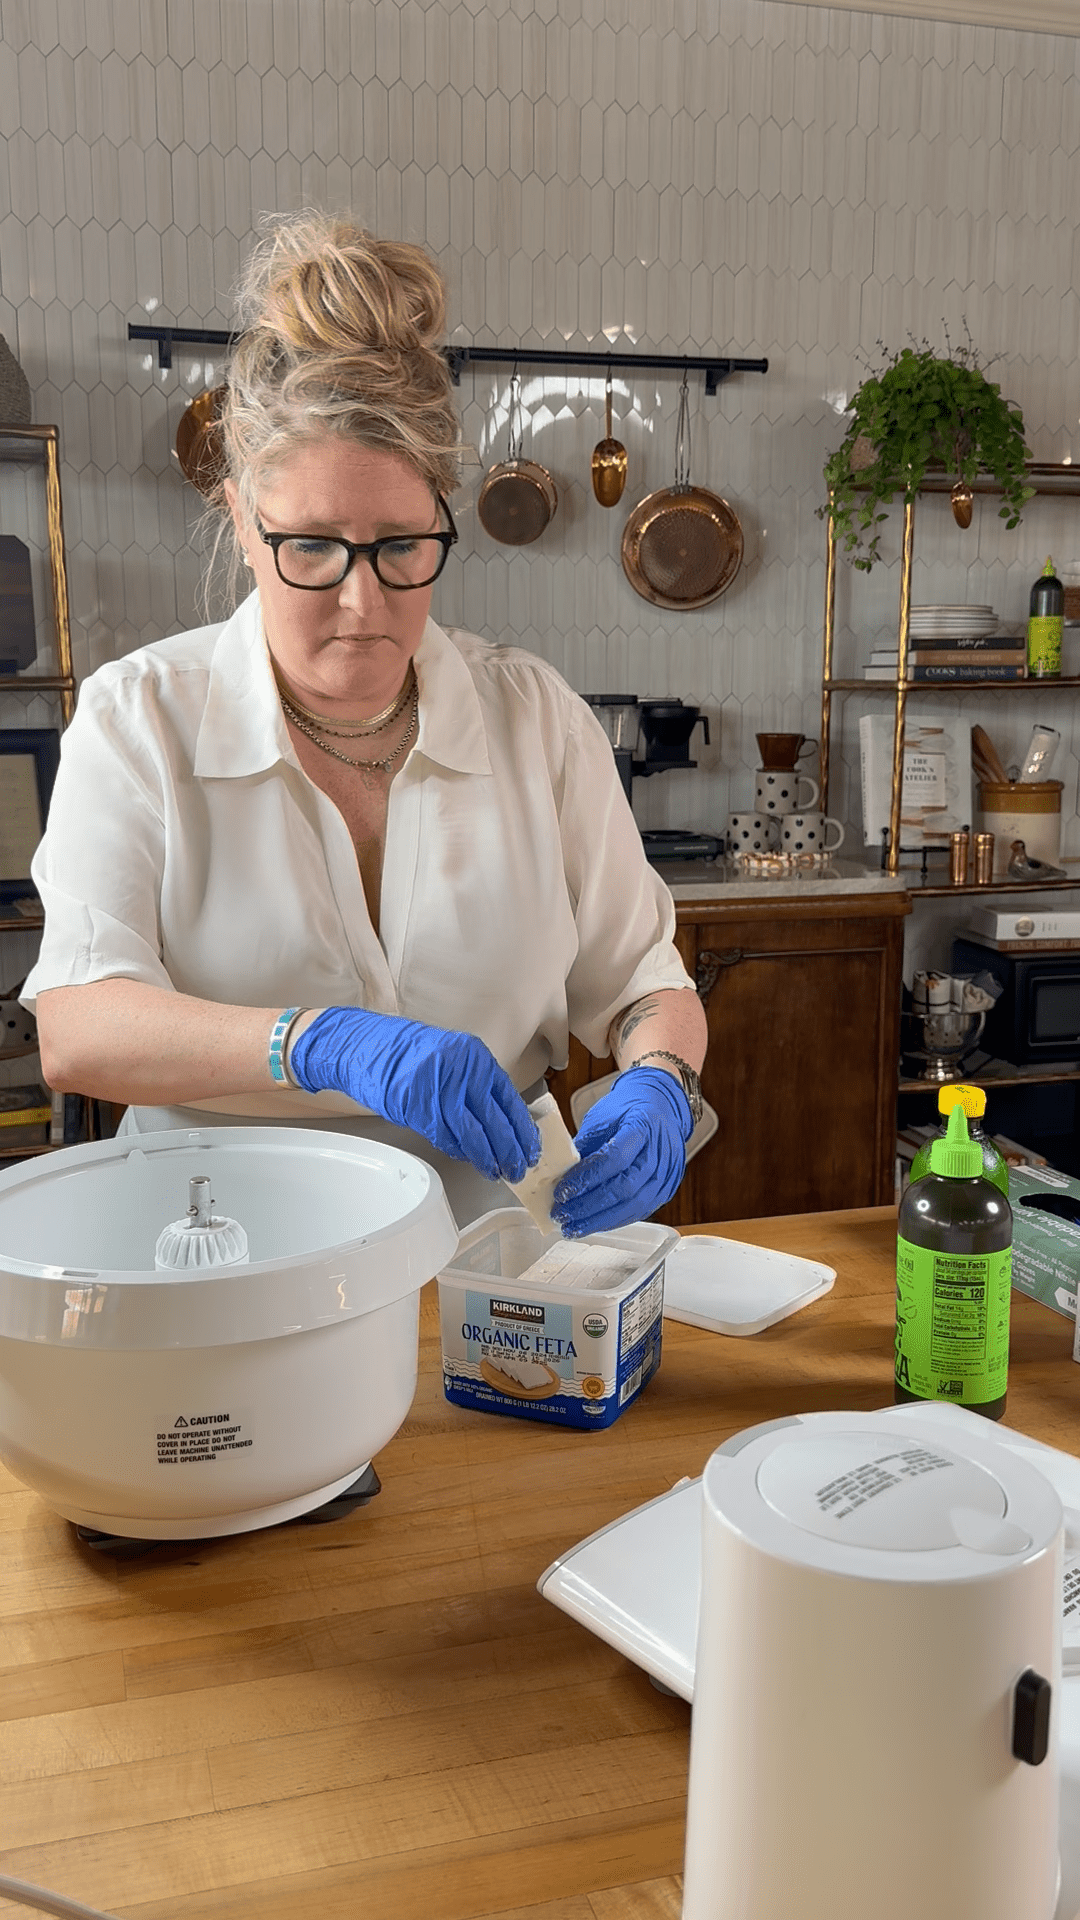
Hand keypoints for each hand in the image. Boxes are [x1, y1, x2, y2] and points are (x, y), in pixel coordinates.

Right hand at [289, 1007, 539, 1182]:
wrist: (366, 1046)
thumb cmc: (408, 1055)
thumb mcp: (452, 1060)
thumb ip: (475, 1086)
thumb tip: (502, 1122)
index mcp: (476, 1056)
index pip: (509, 1099)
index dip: (522, 1129)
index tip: (530, 1148)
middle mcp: (462, 1070)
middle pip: (495, 1120)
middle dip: (510, 1150)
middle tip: (518, 1169)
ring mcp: (440, 1088)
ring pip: (474, 1134)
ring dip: (487, 1158)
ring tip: (497, 1172)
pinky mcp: (418, 1107)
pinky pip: (446, 1137)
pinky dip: (459, 1151)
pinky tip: (468, 1160)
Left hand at [551, 1066, 692, 1235]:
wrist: (661, 1105)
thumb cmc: (628, 1109)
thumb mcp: (601, 1118)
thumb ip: (584, 1147)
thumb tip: (559, 1177)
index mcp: (643, 1125)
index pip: (615, 1158)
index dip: (587, 1178)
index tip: (562, 1191)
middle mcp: (660, 1152)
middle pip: (625, 1187)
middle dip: (589, 1206)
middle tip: (562, 1214)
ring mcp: (667, 1173)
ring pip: (634, 1205)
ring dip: (600, 1220)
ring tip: (573, 1227)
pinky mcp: (667, 1189)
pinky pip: (640, 1211)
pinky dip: (614, 1220)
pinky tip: (594, 1224)